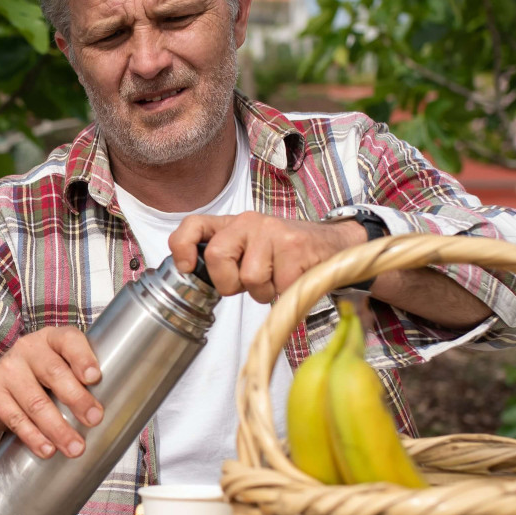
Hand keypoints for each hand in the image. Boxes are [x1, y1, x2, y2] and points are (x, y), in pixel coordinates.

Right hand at [0, 326, 103, 459]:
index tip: (94, 377)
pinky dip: (34, 437)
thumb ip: (82, 378)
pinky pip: (16, 419)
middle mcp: (27, 349)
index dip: (82, 357)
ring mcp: (7, 371)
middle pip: (54, 373)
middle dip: (77, 399)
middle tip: (95, 419)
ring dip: (58, 428)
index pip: (68, 340)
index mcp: (51, 339)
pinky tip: (48, 449)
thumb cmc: (39, 379)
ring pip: (36, 402)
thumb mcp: (58, 368)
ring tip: (75, 448)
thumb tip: (122, 409)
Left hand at [168, 213, 366, 302]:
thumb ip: (225, 259)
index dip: (182, 246)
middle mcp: (250, 221)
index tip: (188, 267)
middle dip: (230, 283)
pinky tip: (295, 278)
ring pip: (250, 278)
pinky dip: (285, 293)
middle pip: (217, 256)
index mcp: (233, 224)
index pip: (194, 224)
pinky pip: (277, 286)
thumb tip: (193, 275)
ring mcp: (273, 231)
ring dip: (263, 292)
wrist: (333, 245)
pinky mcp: (295, 246)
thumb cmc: (286, 255)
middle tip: (250, 283)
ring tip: (278, 279)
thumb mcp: (251, 251)